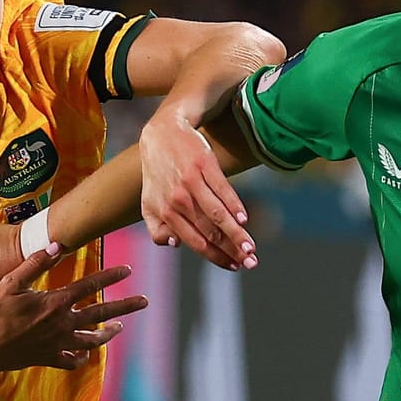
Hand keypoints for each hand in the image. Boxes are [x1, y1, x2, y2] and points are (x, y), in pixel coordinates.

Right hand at [0, 246, 147, 374]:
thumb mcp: (10, 282)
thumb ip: (35, 263)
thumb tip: (57, 245)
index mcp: (54, 303)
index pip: (90, 286)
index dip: (110, 276)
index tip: (127, 270)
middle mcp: (61, 325)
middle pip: (101, 314)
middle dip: (125, 307)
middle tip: (144, 302)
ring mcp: (56, 344)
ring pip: (91, 341)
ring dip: (108, 334)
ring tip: (119, 328)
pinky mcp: (47, 359)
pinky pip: (71, 361)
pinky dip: (81, 358)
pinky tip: (86, 354)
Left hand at [139, 113, 255, 269]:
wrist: (162, 134)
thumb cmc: (158, 173)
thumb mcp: (149, 203)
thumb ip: (157, 229)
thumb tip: (176, 245)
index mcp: (165, 213)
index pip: (195, 242)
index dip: (215, 256)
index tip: (233, 266)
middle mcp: (177, 200)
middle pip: (209, 232)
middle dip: (231, 250)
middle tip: (250, 263)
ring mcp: (191, 182)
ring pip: (217, 214)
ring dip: (236, 234)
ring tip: (251, 248)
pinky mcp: (204, 165)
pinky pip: (222, 189)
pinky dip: (234, 205)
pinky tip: (244, 219)